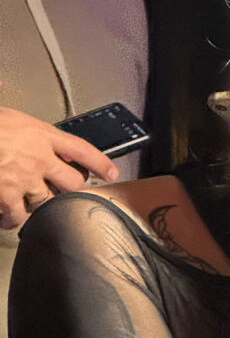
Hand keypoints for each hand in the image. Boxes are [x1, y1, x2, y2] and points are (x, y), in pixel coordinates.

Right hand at [0, 107, 118, 227]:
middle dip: (70, 188)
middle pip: (73, 182)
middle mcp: (39, 157)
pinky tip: (7, 216)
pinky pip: (18, 215)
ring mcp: (24, 179)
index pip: (82, 149)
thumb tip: (30, 138)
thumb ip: (26, 132)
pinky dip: (13, 218)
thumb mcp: (9, 119)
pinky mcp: (6, 196)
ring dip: (39, 203)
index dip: (100, 162)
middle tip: (61, 189)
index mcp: (41, 134)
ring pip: (47, 201)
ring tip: (27, 201)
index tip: (112, 173)